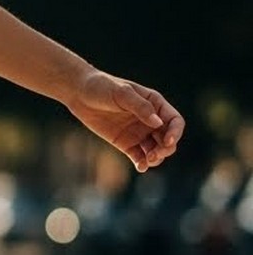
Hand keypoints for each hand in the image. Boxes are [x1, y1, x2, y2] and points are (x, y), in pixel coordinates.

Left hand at [64, 69, 184, 173]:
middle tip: (154, 154)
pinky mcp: (126, 144)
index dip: (175, 133)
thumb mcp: (122, 94)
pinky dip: (142, 163)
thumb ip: (140, 107)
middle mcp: (150, 120)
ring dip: (156, 158)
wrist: (79, 94)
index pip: (174, 121)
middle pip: (168, 139)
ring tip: (146, 162)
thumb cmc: (102, 87)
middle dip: (165, 149)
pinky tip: (140, 167)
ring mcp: (139, 133)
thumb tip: (158, 123)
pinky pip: (139, 157)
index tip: (167, 141)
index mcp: (155, 104)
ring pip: (156, 150)